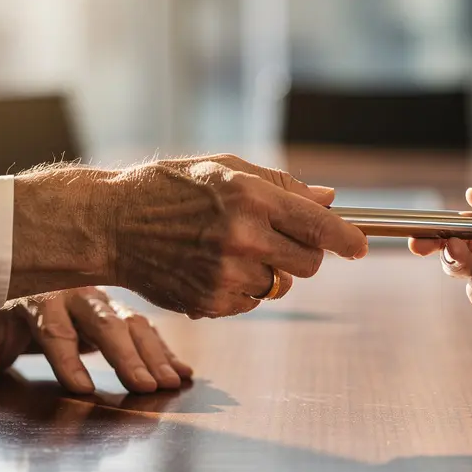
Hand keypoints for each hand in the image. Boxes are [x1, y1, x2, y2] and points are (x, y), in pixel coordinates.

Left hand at [0, 287, 192, 393]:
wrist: (19, 284)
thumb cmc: (1, 313)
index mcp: (41, 297)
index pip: (55, 330)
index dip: (68, 360)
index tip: (82, 388)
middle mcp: (79, 295)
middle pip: (106, 325)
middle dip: (127, 357)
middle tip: (146, 387)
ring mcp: (104, 301)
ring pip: (133, 325)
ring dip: (155, 356)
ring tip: (170, 382)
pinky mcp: (120, 312)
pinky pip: (147, 330)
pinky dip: (167, 351)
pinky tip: (183, 371)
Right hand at [8, 154, 368, 318]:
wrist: (111, 225)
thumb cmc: (170, 189)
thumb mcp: (225, 169)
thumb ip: (282, 185)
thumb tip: (329, 199)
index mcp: (251, 197)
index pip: (320, 226)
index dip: (348, 239)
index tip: (360, 247)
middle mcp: (243, 238)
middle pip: (310, 263)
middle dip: (305, 253)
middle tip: (280, 239)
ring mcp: (227, 274)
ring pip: (281, 286)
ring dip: (269, 271)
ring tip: (231, 250)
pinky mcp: (212, 303)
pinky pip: (252, 302)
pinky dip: (243, 289)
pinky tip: (213, 267)